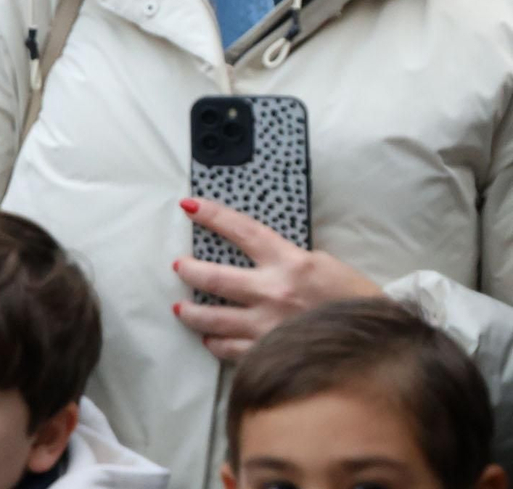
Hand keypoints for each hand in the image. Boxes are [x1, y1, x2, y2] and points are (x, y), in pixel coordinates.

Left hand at [172, 197, 382, 360]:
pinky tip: (211, 339)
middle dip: (189, 271)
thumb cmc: (355, 299)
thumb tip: (255, 256)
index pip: (241, 230)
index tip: (189, 206)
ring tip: (180, 309)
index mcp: (289, 262)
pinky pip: (230, 350)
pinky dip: (216, 343)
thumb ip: (286, 259)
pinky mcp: (269, 353)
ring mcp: (268, 326)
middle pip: (212, 278)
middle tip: (180, 267)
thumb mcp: (323, 264)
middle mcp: (273, 292)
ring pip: (212, 319)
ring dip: (191, 314)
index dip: (212, 215)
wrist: (380, 341)